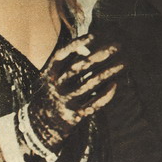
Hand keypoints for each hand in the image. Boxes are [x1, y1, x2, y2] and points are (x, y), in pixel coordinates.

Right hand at [24, 34, 123, 153]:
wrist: (38, 127)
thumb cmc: (49, 94)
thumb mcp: (48, 77)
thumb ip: (63, 63)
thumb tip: (83, 46)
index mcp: (48, 74)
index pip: (63, 54)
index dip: (77, 44)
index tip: (94, 35)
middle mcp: (56, 86)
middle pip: (80, 67)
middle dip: (100, 55)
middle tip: (117, 45)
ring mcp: (65, 101)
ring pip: (91, 84)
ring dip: (109, 72)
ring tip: (123, 63)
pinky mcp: (74, 116)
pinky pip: (93, 104)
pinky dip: (105, 94)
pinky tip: (115, 85)